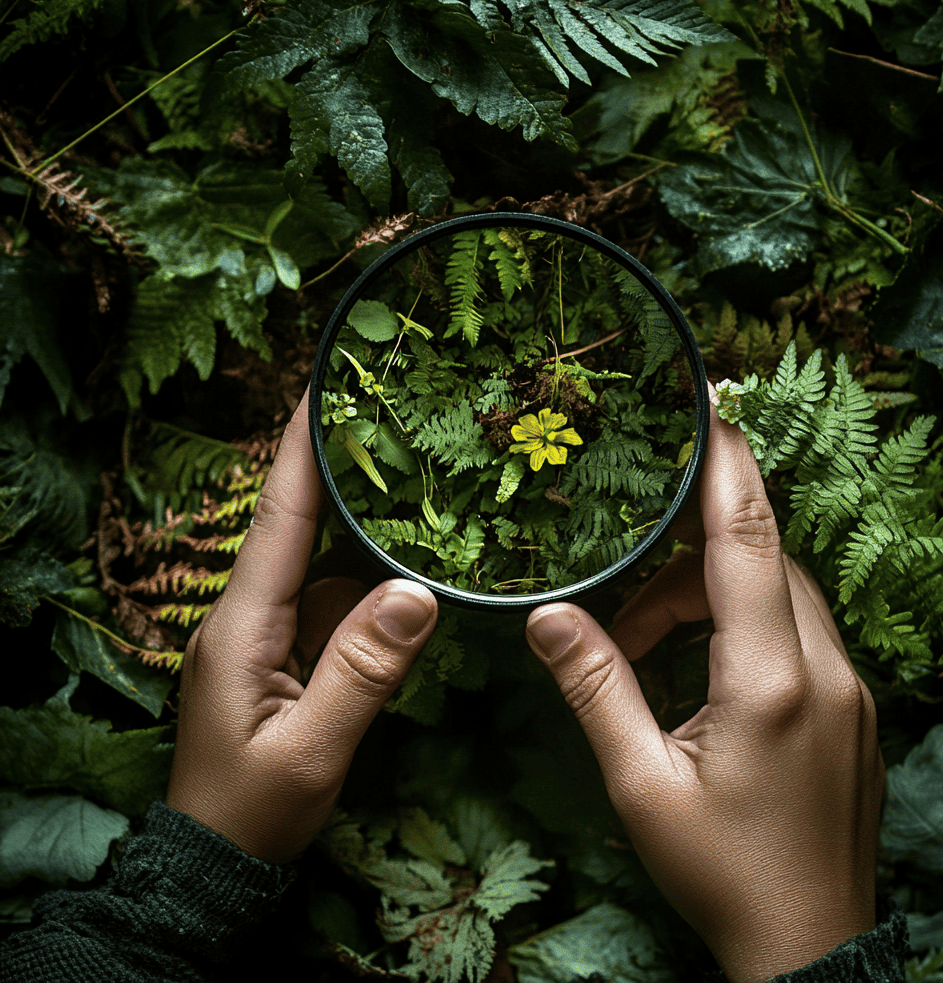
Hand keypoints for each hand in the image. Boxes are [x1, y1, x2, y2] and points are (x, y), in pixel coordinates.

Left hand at [165, 388, 437, 862]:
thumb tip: (417, 593)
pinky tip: (415, 560)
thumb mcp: (312, 750)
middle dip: (339, 463)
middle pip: (299, 521)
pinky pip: (334, 597)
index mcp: (243, 623)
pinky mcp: (290, 652)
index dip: (303, 449)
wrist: (218, 862)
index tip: (327, 385)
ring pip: (323, 558)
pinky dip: (372, 574)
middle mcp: (251, 613)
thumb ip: (363, 673)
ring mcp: (270, 632)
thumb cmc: (255, 810)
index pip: (278, 516)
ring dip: (365, 518)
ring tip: (419, 468)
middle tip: (388, 406)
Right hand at [525, 381, 883, 981]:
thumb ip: (594, 687)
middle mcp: (825, 668)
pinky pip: (794, 628)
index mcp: (771, 679)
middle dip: (683, 558)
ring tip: (642, 651)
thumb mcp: (639, 783)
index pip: (748, 537)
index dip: (726, 462)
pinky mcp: (851, 704)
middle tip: (621, 605)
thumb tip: (547, 616)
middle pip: (757, 559)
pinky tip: (694, 674)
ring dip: (705, 597)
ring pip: (777, 592)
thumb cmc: (721, 873)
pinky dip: (738, 625)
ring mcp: (848, 686)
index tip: (709, 402)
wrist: (811, 949)